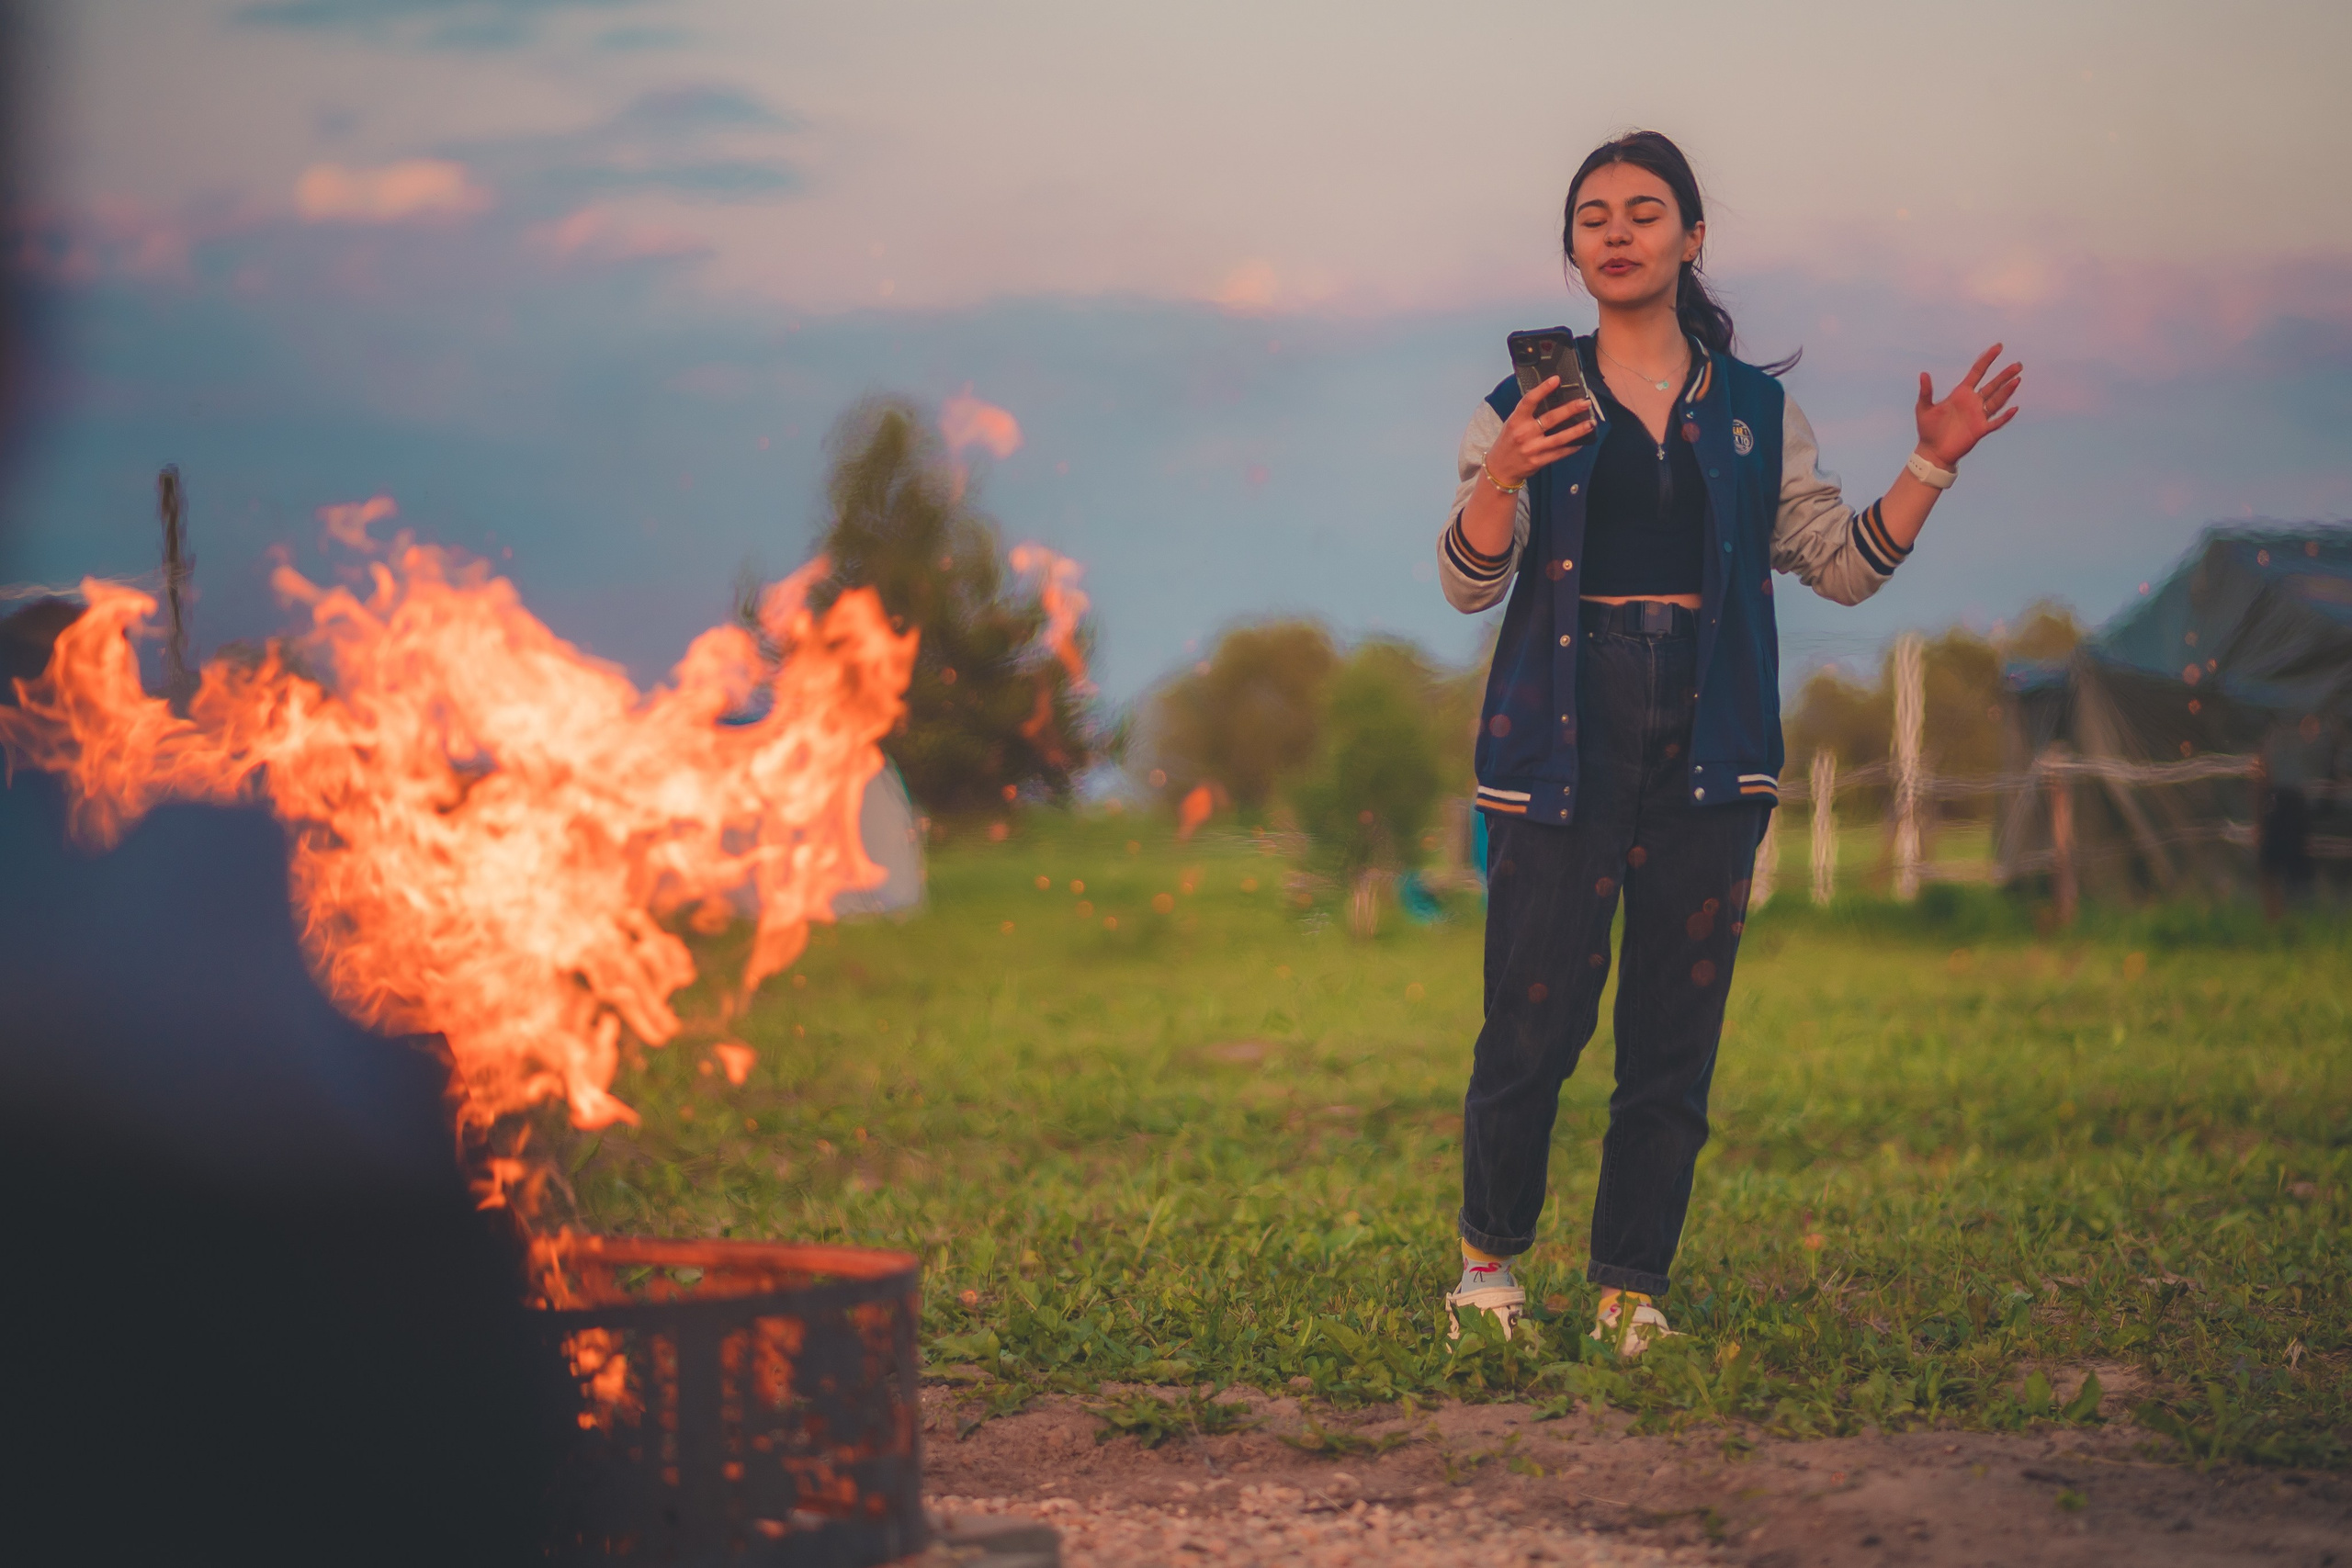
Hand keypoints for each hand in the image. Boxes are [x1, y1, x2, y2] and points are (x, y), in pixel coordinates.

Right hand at [1486, 379, 1596, 485]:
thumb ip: (1527, 414)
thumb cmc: (1508, 443)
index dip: (1543, 389)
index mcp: (1516, 420)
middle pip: (1550, 418)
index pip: (1529, 401)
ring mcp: (1532, 449)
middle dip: (1570, 409)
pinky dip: (1571, 447)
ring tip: (1590, 423)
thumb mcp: (1512, 424)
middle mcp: (1524, 434)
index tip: (1556, 380)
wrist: (1499, 469)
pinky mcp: (1538, 461)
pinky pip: (1559, 453)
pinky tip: (1581, 442)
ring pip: (1559, 438)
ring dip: (1577, 430)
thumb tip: (1551, 400)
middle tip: (1585, 402)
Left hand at [1914, 343, 2022, 467]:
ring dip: (2007, 391)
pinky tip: (2014, 408)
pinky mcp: (1980, 429)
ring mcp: (1978, 415)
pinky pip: (1996, 422)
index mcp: (1961, 393)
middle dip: (2005, 375)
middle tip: (2018, 365)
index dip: (1987, 359)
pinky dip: (2005, 416)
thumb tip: (1923, 374)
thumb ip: (1926, 392)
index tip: (1998, 347)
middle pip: (1993, 385)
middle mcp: (1973, 402)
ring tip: (2017, 380)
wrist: (1932, 451)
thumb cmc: (1928, 429)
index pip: (1977, 372)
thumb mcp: (1924, 408)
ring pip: (1997, 400)